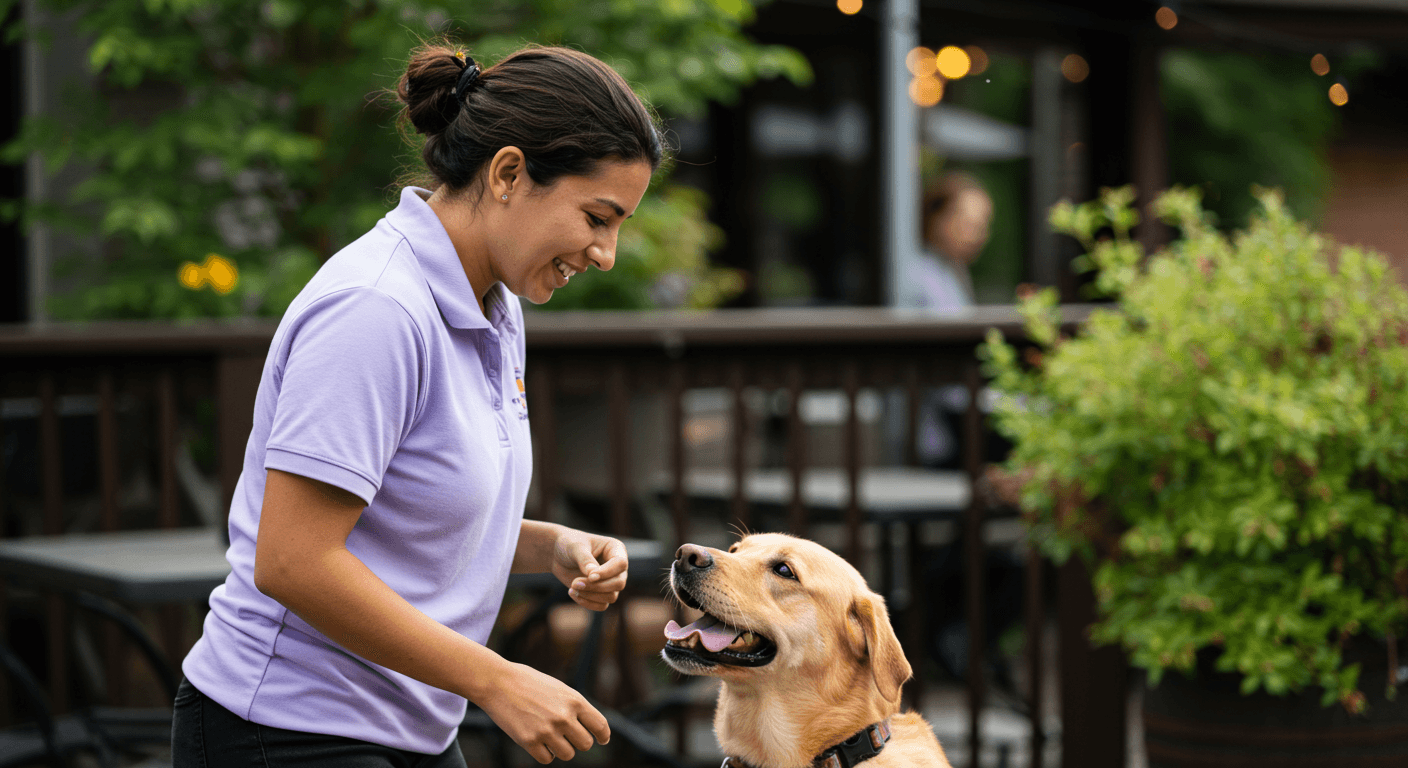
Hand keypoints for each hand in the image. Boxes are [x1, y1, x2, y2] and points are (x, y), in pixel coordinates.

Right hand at [479, 661, 608, 762]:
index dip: (603, 736)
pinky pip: (547, 759)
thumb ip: (574, 706)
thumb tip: (589, 727)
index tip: (601, 740)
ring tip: (550, 737)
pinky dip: (545, 753)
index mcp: (574, 700)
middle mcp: (564, 717)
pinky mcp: (529, 741)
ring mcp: (547, 730)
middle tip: (567, 736)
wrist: (498, 682)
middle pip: (585, 744)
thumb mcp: (558, 688)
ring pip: (568, 755)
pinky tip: (538, 741)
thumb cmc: (528, 683)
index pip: (600, 726)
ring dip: (561, 749)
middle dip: (578, 742)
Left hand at [551, 530, 627, 610]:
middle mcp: (617, 566)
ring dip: (591, 595)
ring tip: (572, 587)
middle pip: (619, 583)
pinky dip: (587, 602)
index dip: (607, 572)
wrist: (558, 555)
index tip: (589, 576)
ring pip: (611, 596)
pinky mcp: (602, 593)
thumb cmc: (568, 544)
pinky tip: (572, 593)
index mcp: (615, 549)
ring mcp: (611, 581)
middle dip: (597, 587)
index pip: (620, 563)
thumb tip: (594, 576)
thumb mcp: (575, 548)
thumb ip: (585, 560)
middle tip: (574, 583)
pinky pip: (602, 605)